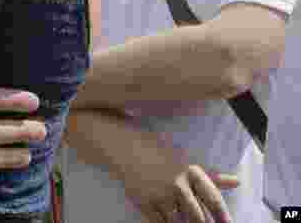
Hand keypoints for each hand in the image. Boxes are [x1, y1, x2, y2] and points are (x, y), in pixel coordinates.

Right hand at [117, 133, 236, 222]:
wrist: (125, 147)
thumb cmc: (159, 152)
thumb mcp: (185, 161)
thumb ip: (211, 176)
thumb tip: (237, 182)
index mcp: (191, 172)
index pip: (213, 199)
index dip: (223, 217)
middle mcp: (177, 184)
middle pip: (198, 217)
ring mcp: (160, 195)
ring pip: (179, 222)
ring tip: (186, 222)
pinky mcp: (144, 202)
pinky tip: (170, 221)